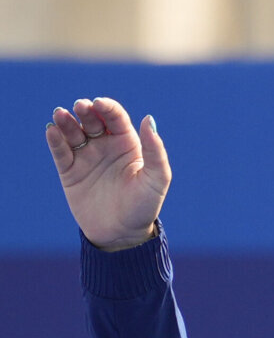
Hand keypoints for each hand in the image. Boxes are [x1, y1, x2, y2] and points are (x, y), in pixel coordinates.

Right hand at [45, 98, 170, 250]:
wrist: (122, 233)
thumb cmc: (144, 205)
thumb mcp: (156, 178)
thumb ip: (155, 150)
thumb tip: (149, 119)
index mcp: (128, 143)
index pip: (116, 118)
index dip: (107, 108)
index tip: (99, 104)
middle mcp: (106, 146)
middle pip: (93, 121)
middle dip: (86, 111)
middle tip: (81, 107)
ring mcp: (86, 157)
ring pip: (74, 133)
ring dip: (67, 122)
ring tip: (60, 115)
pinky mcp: (70, 171)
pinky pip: (61, 152)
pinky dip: (55, 140)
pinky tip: (52, 130)